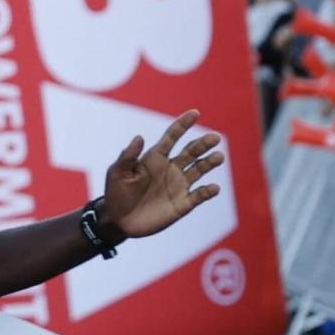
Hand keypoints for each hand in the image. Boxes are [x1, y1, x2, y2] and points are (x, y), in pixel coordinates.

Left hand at [96, 110, 223, 239]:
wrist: (118, 221)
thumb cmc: (116, 194)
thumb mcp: (117, 173)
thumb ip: (127, 156)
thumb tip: (139, 137)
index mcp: (155, 158)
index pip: (172, 137)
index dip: (183, 124)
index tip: (195, 113)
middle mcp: (170, 168)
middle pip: (191, 151)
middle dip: (203, 144)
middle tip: (214, 138)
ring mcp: (178, 185)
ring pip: (199, 170)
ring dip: (210, 162)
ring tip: (218, 157)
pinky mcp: (182, 204)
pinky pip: (199, 196)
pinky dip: (207, 192)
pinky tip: (213, 188)